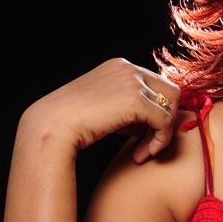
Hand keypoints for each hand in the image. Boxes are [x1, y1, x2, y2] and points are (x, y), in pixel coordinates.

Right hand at [22, 57, 180, 163]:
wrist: (51, 126)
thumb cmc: (73, 123)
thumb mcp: (106, 108)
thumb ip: (131, 110)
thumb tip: (157, 122)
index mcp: (120, 66)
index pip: (157, 86)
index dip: (156, 112)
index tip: (142, 137)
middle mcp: (129, 69)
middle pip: (171, 92)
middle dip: (165, 121)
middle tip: (148, 145)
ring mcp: (133, 82)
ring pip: (170, 108)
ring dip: (161, 135)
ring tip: (143, 153)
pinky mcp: (135, 101)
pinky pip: (164, 122)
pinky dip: (160, 141)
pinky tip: (142, 155)